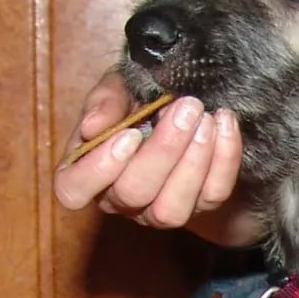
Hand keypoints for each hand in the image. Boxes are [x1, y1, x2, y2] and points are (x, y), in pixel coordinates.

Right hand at [51, 69, 257, 243]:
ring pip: (172, 209)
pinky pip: (213, 194)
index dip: (98, 169)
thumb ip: (103, 101)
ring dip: (194, 162)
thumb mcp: (116, 86)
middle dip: (163, 150)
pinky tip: (224, 124)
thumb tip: (93, 126)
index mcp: (86, 171)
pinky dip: (224, 159)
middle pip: (133, 194)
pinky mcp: (200, 205)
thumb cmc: (137, 96)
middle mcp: (120, 200)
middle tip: (186, 108)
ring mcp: (159, 210)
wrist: (179, 99)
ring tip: (205, 119)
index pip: (74, 190)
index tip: (129, 134)